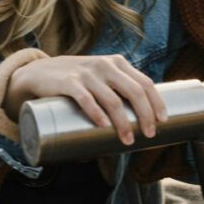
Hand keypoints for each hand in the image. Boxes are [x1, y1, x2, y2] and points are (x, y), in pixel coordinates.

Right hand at [3, 54, 166, 145]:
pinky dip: (97, 114)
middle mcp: (105, 65)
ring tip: (127, 140)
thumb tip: (141, 121)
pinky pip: (86, 99)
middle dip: (145, 115)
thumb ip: (118, 89)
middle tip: (149, 134)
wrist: (39, 73)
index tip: (163, 121)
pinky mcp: (68, 82)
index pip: (145, 83)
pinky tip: (103, 126)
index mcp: (118, 63)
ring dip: (122, 123)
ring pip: (112, 100)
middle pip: (134, 92)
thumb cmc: (78, 81)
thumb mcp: (101, 77)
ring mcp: (87, 73)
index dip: (157, 103)